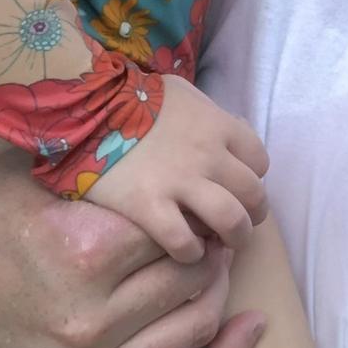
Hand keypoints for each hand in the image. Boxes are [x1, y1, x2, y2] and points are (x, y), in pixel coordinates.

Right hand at [88, 75, 269, 264]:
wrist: (87, 108)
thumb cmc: (134, 98)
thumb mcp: (184, 94)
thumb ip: (210, 113)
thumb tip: (226, 129)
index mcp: (220, 126)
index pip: (260, 162)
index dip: (251, 179)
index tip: (236, 189)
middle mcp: (210, 155)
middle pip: (254, 195)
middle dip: (252, 215)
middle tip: (237, 226)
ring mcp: (181, 181)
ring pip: (231, 220)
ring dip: (233, 238)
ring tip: (220, 245)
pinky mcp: (149, 206)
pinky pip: (184, 241)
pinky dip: (191, 253)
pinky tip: (184, 251)